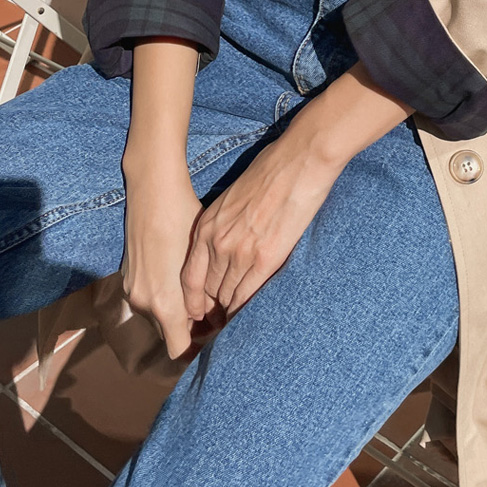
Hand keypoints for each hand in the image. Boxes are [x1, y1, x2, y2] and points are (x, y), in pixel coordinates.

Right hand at [120, 162, 204, 359]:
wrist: (151, 190)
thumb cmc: (183, 219)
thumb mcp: (199, 260)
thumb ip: (202, 295)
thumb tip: (211, 315)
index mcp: (163, 304)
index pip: (179, 350)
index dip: (199, 349)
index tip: (217, 338)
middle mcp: (143, 303)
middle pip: (169, 334)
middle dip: (191, 330)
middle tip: (216, 315)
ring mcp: (132, 290)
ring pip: (159, 316)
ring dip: (178, 313)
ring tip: (203, 296)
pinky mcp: (127, 276)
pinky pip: (149, 299)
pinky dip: (164, 297)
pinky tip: (181, 278)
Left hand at [180, 114, 343, 319]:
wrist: (298, 162)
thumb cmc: (271, 172)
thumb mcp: (232, 198)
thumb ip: (224, 224)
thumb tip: (228, 242)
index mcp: (206, 227)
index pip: (189, 278)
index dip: (194, 300)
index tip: (201, 312)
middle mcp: (217, 243)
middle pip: (208, 292)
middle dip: (213, 309)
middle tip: (222, 322)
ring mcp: (239, 253)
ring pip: (226, 297)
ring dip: (231, 311)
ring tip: (237, 323)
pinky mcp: (265, 259)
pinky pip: (247, 296)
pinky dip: (246, 309)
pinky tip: (251, 316)